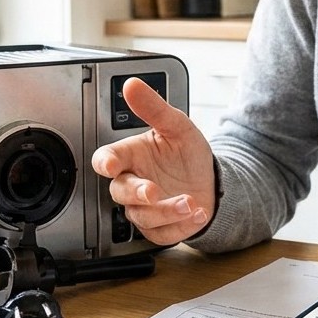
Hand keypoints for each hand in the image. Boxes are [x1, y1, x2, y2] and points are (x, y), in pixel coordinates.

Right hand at [91, 77, 216, 244]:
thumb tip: (133, 85)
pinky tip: (197, 213)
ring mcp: (145, 208)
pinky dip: (180, 225)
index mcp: (132, 156)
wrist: (212, 182)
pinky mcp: (159, 228)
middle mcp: (134, 183)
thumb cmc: (189, 155)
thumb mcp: (178, 126)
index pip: (106, 159)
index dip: (105, 163)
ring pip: (142, 216)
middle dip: (137, 193)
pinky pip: (161, 232)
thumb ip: (154, 108)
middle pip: (120, 192)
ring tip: (190, 202)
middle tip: (154, 191)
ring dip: (166, 211)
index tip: (111, 164)